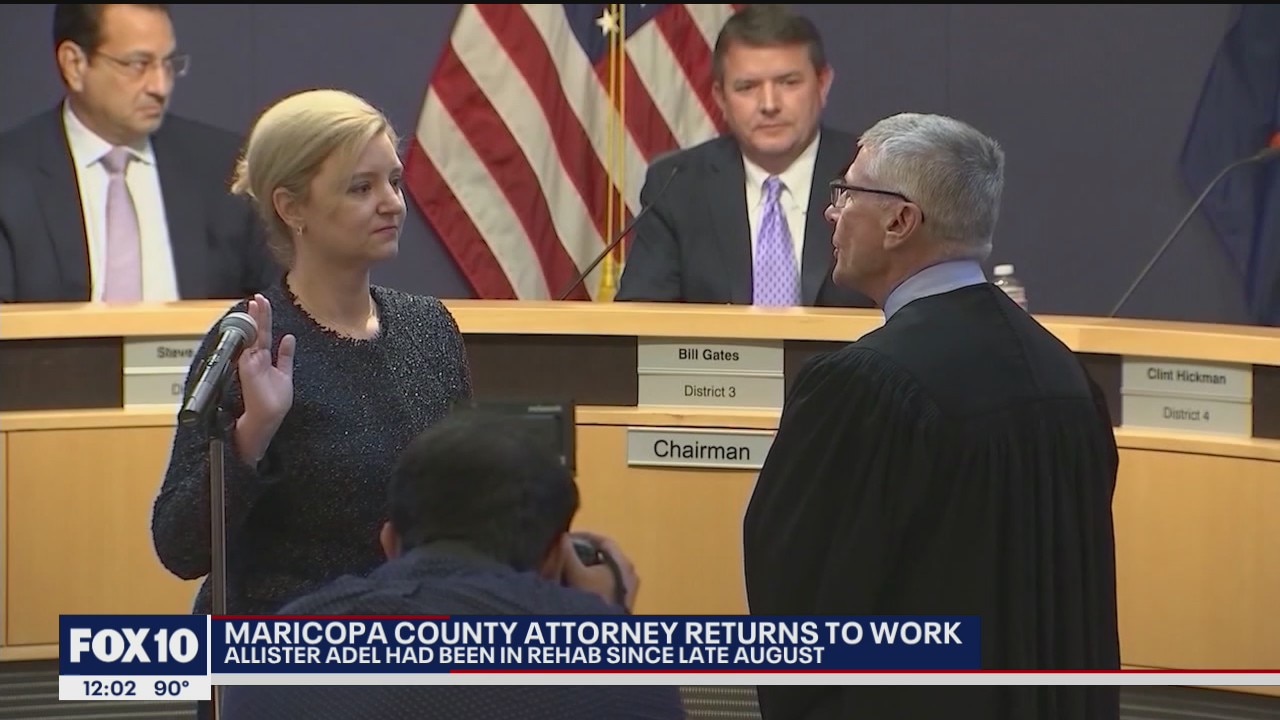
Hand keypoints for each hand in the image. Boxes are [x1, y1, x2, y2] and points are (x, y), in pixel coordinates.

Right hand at [236, 293, 295, 434]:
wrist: (268, 417)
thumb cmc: (275, 401)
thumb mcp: (284, 373)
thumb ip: (285, 355)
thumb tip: (288, 337)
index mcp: (263, 359)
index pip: (263, 334)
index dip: (263, 319)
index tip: (263, 304)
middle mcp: (254, 358)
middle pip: (256, 331)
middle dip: (257, 314)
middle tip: (257, 298)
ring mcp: (249, 361)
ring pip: (251, 335)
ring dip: (253, 319)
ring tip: (255, 302)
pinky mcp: (246, 367)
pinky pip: (247, 347)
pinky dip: (248, 334)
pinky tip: (251, 321)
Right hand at [560, 532, 639, 610]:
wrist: (604, 634)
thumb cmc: (592, 598)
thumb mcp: (576, 574)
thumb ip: (567, 553)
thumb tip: (561, 535)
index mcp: (624, 562)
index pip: (604, 540)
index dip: (584, 536)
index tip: (566, 537)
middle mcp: (631, 572)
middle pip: (605, 555)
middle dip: (584, 552)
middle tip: (565, 552)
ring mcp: (629, 588)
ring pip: (605, 569)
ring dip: (587, 567)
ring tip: (568, 567)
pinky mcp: (624, 600)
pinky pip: (607, 582)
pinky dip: (593, 579)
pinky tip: (579, 585)